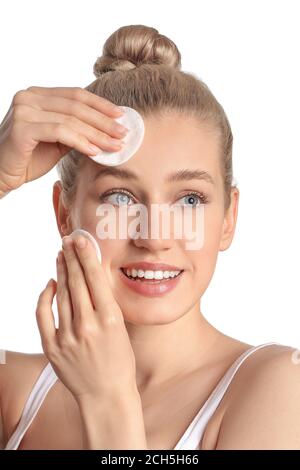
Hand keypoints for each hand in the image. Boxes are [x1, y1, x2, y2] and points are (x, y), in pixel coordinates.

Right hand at [0, 86, 126, 194]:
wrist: (0, 173)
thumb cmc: (27, 158)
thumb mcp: (56, 141)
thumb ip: (75, 130)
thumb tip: (106, 129)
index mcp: (37, 95)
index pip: (75, 95)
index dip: (101, 104)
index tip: (121, 116)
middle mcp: (28, 97)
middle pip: (76, 106)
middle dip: (104, 121)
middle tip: (123, 133)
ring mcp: (24, 110)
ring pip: (71, 119)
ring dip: (97, 134)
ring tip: (114, 145)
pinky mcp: (22, 127)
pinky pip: (60, 132)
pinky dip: (80, 141)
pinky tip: (95, 151)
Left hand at [35, 231, 137, 403]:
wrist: (106, 395)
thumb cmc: (119, 361)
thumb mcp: (121, 328)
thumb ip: (106, 304)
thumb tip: (92, 277)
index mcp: (111, 320)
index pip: (95, 279)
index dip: (86, 256)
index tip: (81, 240)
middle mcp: (88, 326)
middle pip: (76, 282)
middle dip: (72, 257)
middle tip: (68, 240)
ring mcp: (68, 337)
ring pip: (61, 294)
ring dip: (60, 271)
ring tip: (60, 255)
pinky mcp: (53, 347)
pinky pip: (43, 314)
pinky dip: (45, 296)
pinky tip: (50, 283)